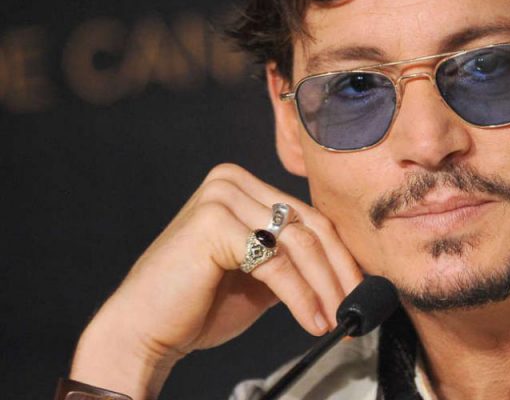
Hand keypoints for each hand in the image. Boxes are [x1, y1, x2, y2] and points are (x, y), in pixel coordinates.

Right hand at [69, 163, 362, 398]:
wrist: (145, 331)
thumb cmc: (198, 306)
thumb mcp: (260, 275)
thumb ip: (295, 260)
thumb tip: (348, 270)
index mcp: (243, 185)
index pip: (311, 217)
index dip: (342, 256)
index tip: (362, 290)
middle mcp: (232, 181)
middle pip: (311, 225)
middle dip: (341, 272)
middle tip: (358, 308)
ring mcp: (221, 197)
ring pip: (299, 243)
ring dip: (326, 288)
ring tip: (337, 319)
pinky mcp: (214, 222)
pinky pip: (277, 262)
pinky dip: (302, 296)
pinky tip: (313, 320)